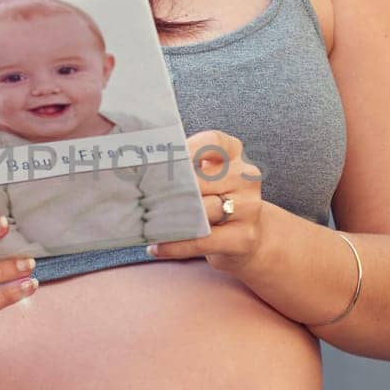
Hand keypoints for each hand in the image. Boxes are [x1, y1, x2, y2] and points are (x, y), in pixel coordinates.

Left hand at [148, 130, 265, 272]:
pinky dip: (176, 246)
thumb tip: (145, 168)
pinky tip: (157, 247)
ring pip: (202, 210)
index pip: (213, 142)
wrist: (247, 237)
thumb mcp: (207, 176)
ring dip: (169, 220)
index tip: (162, 156)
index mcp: (235, 153)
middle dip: (168, 190)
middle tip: (140, 197)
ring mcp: (249, 207)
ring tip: (146, 224)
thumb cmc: (216, 199)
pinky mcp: (244, 237)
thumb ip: (186, 167)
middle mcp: (246, 177)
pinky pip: (203, 240)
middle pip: (201, 180)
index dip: (188, 148)